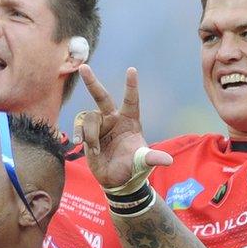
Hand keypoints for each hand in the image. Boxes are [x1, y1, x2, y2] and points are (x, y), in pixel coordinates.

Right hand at [74, 66, 171, 192]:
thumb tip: (168, 161)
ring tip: (96, 151)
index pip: (131, 100)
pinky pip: (79, 127)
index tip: (131, 70)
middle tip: (83, 67)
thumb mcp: (143, 162)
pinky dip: (79, 135)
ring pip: (90, 119)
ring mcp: (100, 126)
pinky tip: (78, 144)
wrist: (117, 180)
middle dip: (92, 82)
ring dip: (91, 135)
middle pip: (102, 97)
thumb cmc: (134, 167)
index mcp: (130, 121)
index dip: (131, 86)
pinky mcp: (87, 133)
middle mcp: (113, 119)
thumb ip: (152, 158)